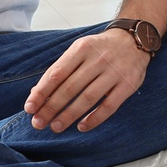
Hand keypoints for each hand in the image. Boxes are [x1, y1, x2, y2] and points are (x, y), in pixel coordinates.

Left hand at [24, 29, 150, 131]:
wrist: (136, 39)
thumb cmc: (102, 48)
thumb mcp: (80, 49)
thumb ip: (61, 69)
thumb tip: (37, 94)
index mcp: (82, 48)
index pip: (57, 73)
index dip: (42, 92)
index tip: (30, 107)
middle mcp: (99, 59)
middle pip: (70, 87)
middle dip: (51, 108)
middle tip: (38, 123)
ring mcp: (115, 72)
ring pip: (88, 98)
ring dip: (69, 115)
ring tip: (55, 126)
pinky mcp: (128, 84)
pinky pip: (109, 106)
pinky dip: (94, 118)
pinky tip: (82, 126)